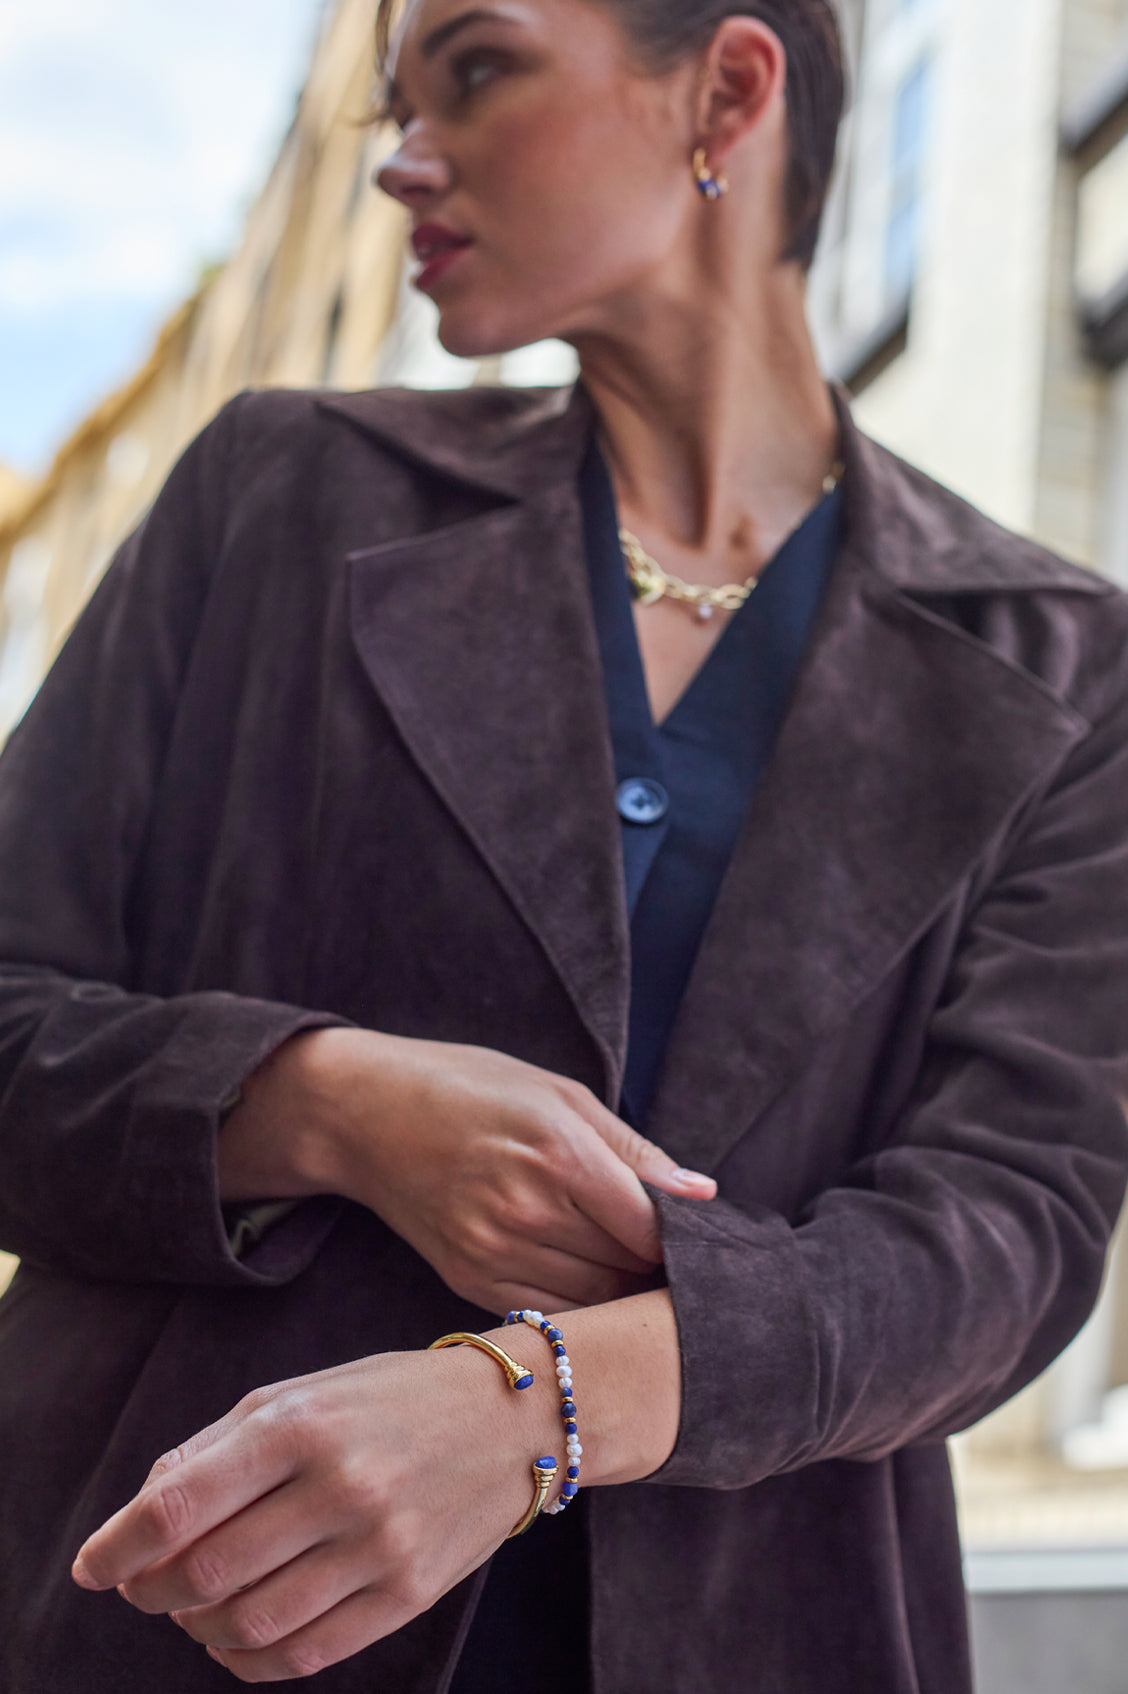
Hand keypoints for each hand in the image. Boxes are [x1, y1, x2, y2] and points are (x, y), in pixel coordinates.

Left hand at [71, 1346, 553, 1682]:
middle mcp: (338, 1484)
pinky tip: (238, 1639)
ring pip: (247, 1625)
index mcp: (300, 1424)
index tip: (92, 1567)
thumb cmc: (391, 1398)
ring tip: (194, 1608)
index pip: (179, 1504)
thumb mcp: (303, 1392)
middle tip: (143, 1586)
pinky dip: (249, 1661)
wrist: (512, 1417)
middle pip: (203, 1574)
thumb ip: (218, 1445)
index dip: (118, 1545)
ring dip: (198, 1628)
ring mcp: (377, 1545)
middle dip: (151, 1591)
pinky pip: (303, 1656)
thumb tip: (145, 1510)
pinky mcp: (407, 1593)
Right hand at [221, 1030, 715, 1313]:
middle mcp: (525, 1208)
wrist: (365, 1115)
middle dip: (658, 1268)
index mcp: (556, 1150)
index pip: (650, 1226)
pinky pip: (547, 1314)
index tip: (699, 1235)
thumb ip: (633, 1150)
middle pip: (626, 1268)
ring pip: (593, 1301)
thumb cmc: (469, 1087)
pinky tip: (588, 1281)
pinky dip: (580, 1306)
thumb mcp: (557, 1091)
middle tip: (677, 1259)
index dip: (684, 1239)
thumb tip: (703, 1193)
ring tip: (634, 1269)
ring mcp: (491, 1251)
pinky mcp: (468, 1280)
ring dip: (622, 1292)